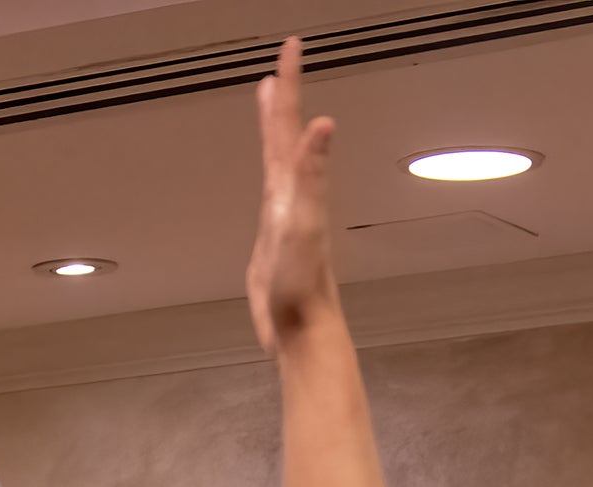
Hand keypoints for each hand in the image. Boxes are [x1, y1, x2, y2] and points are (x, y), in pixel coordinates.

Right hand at [246, 34, 337, 349]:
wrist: (302, 333)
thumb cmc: (302, 287)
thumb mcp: (302, 224)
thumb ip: (312, 173)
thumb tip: (323, 125)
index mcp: (295, 188)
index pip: (290, 124)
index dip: (289, 85)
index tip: (291, 47)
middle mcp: (292, 196)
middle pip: (285, 135)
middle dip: (283, 96)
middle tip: (282, 62)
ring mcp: (284, 215)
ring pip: (278, 159)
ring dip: (276, 128)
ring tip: (269, 101)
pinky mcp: (275, 237)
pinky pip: (270, 190)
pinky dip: (270, 172)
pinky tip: (270, 176)